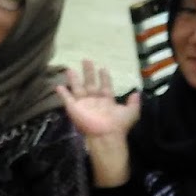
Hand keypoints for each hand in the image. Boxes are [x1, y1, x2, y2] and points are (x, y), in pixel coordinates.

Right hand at [55, 62, 139, 186]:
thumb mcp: (131, 112)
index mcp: (107, 100)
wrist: (106, 135)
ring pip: (77, 88)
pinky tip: (58, 85)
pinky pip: (67, 99)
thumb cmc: (118, 124)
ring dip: (74, 79)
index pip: (105, 86)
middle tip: (86, 60)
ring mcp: (83, 104)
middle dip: (89, 72)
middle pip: (90, 83)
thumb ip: (134, 102)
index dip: (104, 77)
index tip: (103, 68)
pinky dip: (62, 93)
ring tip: (69, 69)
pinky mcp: (74, 109)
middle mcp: (94, 100)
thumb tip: (137, 92)